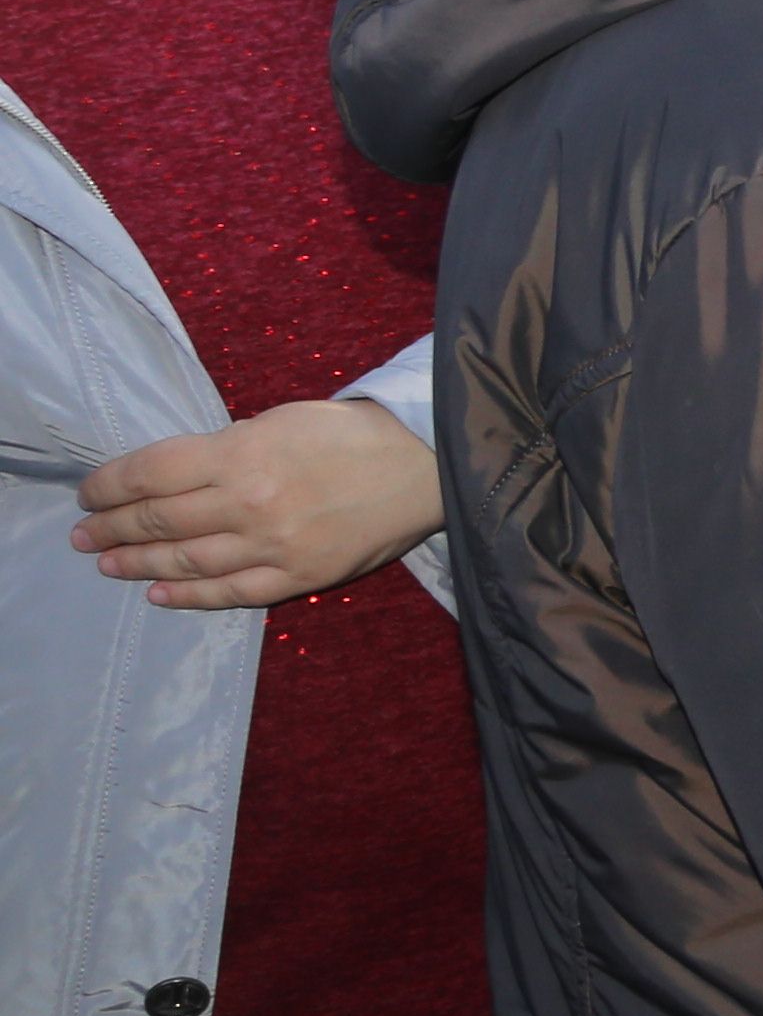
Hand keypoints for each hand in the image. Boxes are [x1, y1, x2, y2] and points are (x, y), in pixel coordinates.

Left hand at [76, 401, 440, 608]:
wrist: (428, 464)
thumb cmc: (353, 433)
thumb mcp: (280, 419)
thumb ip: (227, 448)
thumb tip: (177, 478)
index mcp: (242, 452)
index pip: (150, 473)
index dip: (109, 486)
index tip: (89, 494)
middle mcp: (249, 501)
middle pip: (158, 520)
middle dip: (110, 527)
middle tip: (82, 535)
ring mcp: (274, 543)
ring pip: (185, 561)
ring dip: (136, 564)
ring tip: (107, 563)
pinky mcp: (301, 574)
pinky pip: (231, 592)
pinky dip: (188, 596)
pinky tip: (158, 594)